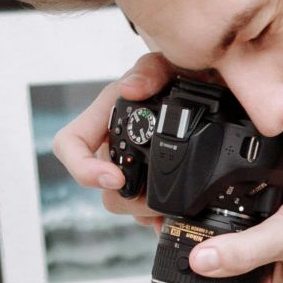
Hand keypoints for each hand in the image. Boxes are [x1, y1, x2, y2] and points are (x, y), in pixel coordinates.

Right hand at [51, 51, 175, 230]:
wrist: (213, 90)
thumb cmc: (182, 73)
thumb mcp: (169, 64)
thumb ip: (150, 70)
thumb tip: (129, 89)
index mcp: (106, 117)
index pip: (69, 144)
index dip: (83, 167)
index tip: (115, 178)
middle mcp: (113, 146)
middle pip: (102, 188)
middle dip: (129, 200)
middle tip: (156, 202)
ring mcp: (132, 168)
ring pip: (125, 204)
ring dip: (146, 210)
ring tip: (172, 208)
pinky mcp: (152, 184)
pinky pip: (146, 211)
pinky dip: (159, 217)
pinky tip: (178, 216)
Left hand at [186, 165, 282, 282]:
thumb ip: (244, 250)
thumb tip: (200, 262)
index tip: (170, 258)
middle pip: (234, 269)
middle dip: (207, 251)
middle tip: (179, 226)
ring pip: (252, 243)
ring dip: (232, 229)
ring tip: (204, 208)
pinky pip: (273, 221)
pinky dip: (257, 209)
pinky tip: (249, 192)